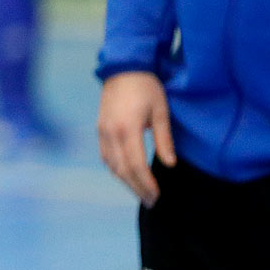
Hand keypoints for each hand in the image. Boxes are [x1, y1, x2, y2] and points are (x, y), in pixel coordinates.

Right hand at [96, 71, 175, 206]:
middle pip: (122, 170)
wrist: (122, 68)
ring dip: (126, 181)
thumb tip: (170, 164)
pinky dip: (116, 169)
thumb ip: (164, 139)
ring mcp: (102, 131)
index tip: (157, 195)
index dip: (146, 183)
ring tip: (141, 192)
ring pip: (112, 165)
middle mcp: (111, 133)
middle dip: (137, 188)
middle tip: (151, 201)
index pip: (136, 165)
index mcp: (128, 128)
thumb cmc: (146, 87)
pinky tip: (127, 175)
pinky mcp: (100, 129)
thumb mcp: (161, 111)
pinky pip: (106, 156)